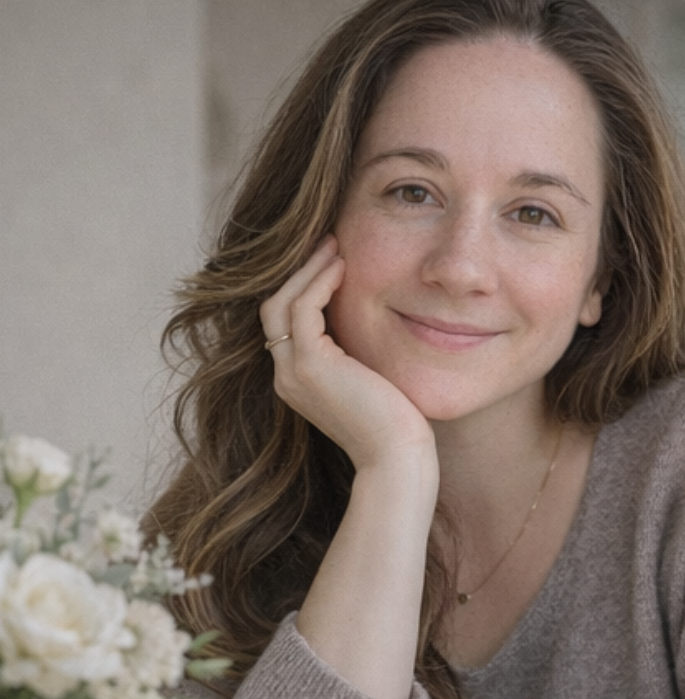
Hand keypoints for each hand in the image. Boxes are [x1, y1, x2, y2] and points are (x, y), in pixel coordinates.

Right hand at [260, 235, 434, 470]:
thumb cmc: (395, 424)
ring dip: (308, 269)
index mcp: (297, 380)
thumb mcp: (369, 379)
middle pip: (274, 308)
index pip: (285, 322)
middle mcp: (286, 377)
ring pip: (282, 303)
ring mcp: (293, 372)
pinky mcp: (310, 365)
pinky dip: (320, 282)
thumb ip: (355, 353)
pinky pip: (304, 308)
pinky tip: (343, 267)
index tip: (331, 260)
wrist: (396, 456)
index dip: (303, 287)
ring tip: (335, 245)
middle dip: (299, 272)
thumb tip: (373, 318)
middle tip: (328, 241)